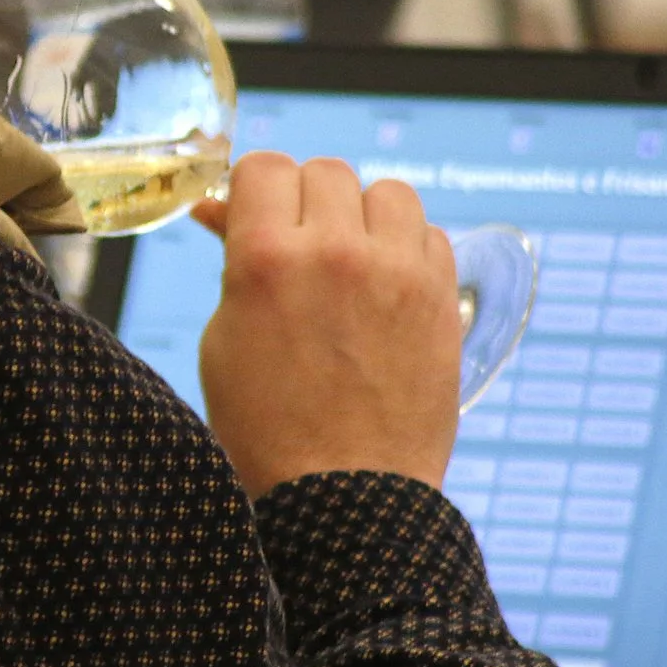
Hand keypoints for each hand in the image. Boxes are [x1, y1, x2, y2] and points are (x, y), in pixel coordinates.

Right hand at [192, 153, 461, 496]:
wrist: (346, 499)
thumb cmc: (268, 430)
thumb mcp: (224, 340)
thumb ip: (234, 263)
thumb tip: (226, 211)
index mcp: (267, 259)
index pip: (263, 167)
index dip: (253, 188)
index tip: (254, 214)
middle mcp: (337, 253)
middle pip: (325, 172)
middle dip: (306, 202)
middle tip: (298, 246)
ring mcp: (398, 273)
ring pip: (386, 191)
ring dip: (364, 216)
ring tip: (350, 261)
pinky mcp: (441, 298)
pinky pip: (429, 234)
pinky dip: (406, 249)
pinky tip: (386, 288)